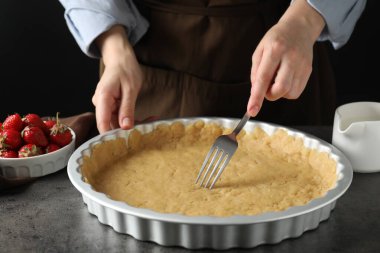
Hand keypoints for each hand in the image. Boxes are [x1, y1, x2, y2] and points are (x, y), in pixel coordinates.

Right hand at [92, 25, 142, 132]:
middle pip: (111, 125)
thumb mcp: (130, 89)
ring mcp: (106, 106)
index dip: (111, 136)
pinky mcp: (111, 107)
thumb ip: (127, 108)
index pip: (102, 123)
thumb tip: (125, 127)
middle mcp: (101, 104)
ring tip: (152, 121)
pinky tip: (149, 118)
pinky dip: (134, 118)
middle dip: (128, 130)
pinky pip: (121, 117)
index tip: (126, 142)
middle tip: (148, 130)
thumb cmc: (125, 69)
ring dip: (134, 124)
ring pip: (117, 123)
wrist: (120, 59)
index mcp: (103, 98)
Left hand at [247, 0, 324, 116]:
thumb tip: (255, 92)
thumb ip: (256, 72)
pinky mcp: (308, 71)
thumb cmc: (276, 39)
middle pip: (280, 88)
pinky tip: (285, 79)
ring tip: (277, 78)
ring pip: (289, 93)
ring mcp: (302, 65)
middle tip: (266, 86)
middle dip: (269, 95)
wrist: (299, 28)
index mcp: (274, 50)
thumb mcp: (260, 50)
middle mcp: (290, 57)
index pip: (263, 78)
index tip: (252, 110)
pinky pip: (296, 92)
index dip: (256, 97)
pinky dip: (287, 91)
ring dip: (278, 92)